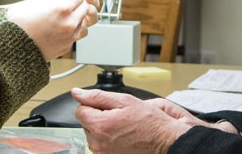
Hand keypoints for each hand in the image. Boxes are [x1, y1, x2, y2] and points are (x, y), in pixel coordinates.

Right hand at [6, 0, 98, 60]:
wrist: (12, 48)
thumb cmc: (17, 26)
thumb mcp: (33, 0)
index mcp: (63, 7)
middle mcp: (70, 22)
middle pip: (86, 5)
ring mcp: (70, 35)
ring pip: (86, 20)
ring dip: (81, 14)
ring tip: (71, 11)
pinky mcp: (67, 45)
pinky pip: (79, 33)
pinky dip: (76, 27)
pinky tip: (66, 24)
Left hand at [73, 88, 228, 153]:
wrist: (164, 142)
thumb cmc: (150, 123)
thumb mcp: (125, 101)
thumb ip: (97, 96)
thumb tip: (77, 93)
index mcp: (99, 125)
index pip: (80, 109)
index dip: (94, 105)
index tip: (109, 107)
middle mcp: (97, 142)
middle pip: (86, 122)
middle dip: (99, 116)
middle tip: (120, 116)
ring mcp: (102, 153)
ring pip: (93, 134)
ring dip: (104, 128)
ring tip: (123, 127)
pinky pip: (101, 144)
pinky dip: (109, 139)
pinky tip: (123, 136)